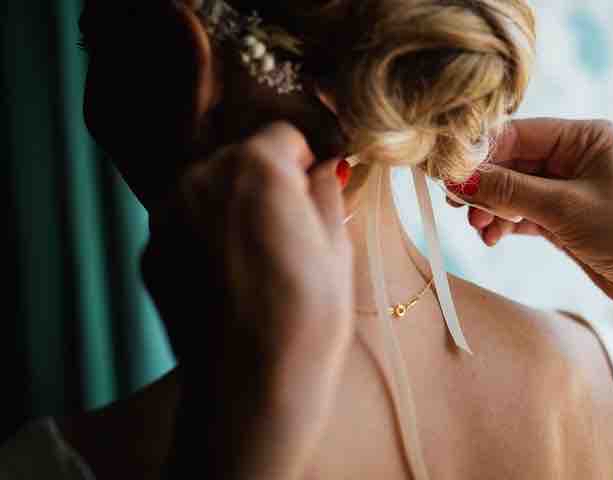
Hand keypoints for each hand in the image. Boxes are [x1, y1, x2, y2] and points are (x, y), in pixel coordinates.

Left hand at [142, 122, 352, 477]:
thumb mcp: (338, 247)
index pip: (283, 134)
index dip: (307, 160)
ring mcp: (166, 215)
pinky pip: (186, 225)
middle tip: (292, 230)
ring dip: (233, 207)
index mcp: (254, 166)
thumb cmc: (306, 318)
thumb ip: (326, 191)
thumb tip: (323, 169)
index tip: (318, 189)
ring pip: (209, 190)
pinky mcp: (150, 253)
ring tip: (260, 259)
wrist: (249, 388)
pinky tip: (230, 280)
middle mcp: (200, 178)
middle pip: (240, 158)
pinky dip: (206, 238)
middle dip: (266, 181)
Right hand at [449, 118, 612, 318]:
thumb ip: (508, 191)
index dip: (481, 153)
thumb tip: (458, 179)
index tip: (449, 172)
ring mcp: (568, 188)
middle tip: (456, 204)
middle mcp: (575, 156)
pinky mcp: (564, 218)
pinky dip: (505, 224)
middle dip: (484, 185)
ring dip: (492, 208)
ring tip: (479, 227)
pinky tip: (492, 238)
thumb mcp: (563, 208)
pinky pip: (522, 214)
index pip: (518, 134)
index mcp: (585, 136)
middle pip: (511, 162)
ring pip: (513, 190)